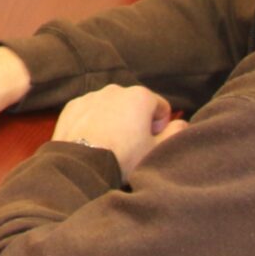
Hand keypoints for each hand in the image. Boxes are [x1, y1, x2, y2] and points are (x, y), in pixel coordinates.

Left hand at [49, 84, 185, 174]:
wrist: (81, 166)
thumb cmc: (123, 158)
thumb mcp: (157, 149)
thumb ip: (176, 133)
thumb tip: (181, 123)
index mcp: (140, 96)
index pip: (161, 107)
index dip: (160, 126)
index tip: (151, 141)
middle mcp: (115, 89)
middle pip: (134, 105)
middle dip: (136, 121)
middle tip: (131, 145)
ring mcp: (91, 96)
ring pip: (111, 107)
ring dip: (114, 120)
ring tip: (110, 144)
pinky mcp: (72, 106)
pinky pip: (90, 112)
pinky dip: (93, 122)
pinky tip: (92, 140)